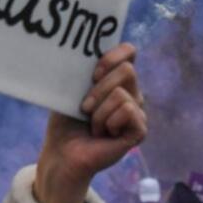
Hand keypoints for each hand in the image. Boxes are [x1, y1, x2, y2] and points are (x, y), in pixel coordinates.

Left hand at [34, 43, 147, 202]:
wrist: (62, 153)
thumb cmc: (66, 122)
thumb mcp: (72, 89)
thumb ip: (85, 70)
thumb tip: (85, 49)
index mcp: (116, 79)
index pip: (129, 52)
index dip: (114, 55)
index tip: (93, 73)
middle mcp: (131, 93)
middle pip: (127, 70)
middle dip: (99, 89)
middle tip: (85, 107)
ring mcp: (137, 112)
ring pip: (121, 94)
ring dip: (98, 112)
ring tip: (93, 126)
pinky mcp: (140, 130)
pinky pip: (127, 111)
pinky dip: (108, 122)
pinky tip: (104, 134)